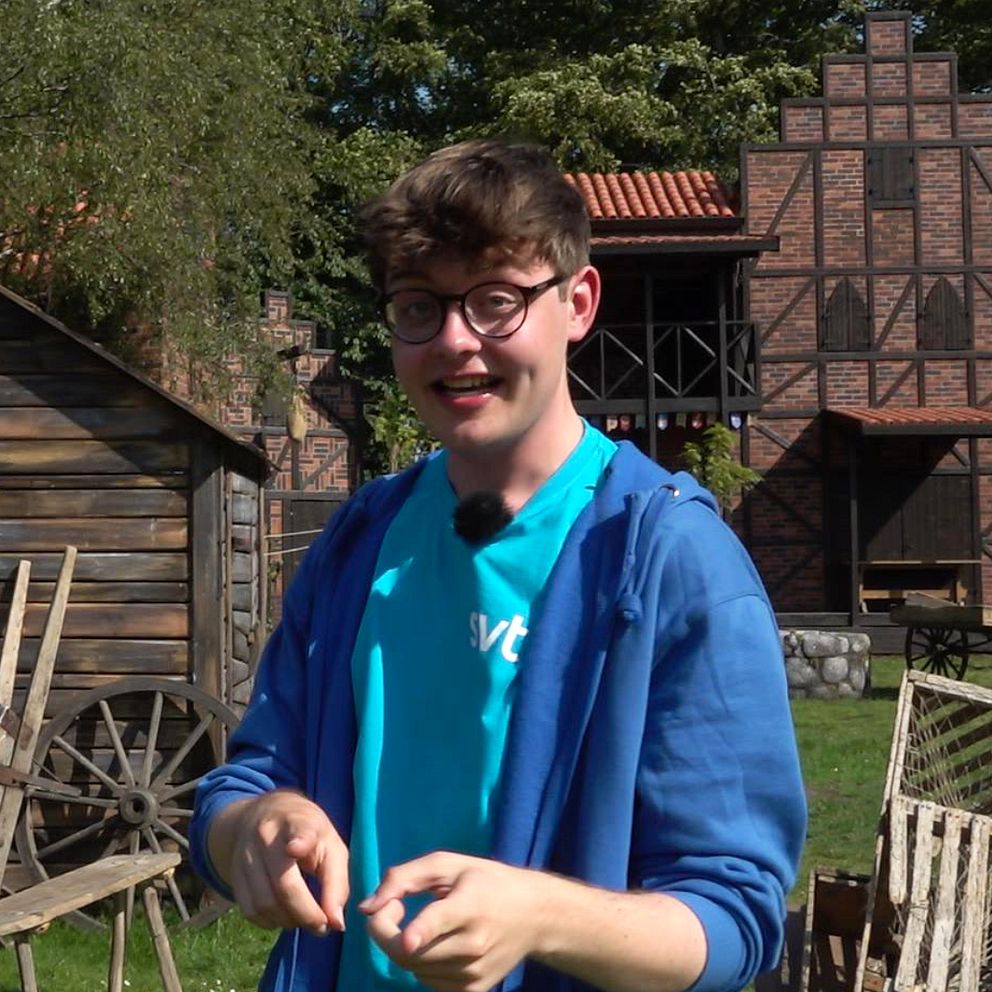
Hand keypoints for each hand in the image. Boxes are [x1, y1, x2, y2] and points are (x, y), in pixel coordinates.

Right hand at [212, 790, 348, 935]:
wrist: (267, 814)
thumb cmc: (309, 834)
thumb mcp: (331, 845)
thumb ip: (337, 882)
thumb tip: (336, 924)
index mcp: (298, 822)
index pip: (299, 830)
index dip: (299, 841)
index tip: (295, 848)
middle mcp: (267, 836)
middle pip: (283, 884)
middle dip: (306, 914)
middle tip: (322, 926)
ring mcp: (246, 855)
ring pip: (264, 903)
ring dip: (287, 922)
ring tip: (304, 920)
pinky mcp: (233, 874)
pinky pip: (249, 911)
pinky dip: (269, 922)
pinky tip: (283, 916)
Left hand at [359, 852, 545, 991]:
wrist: (533, 916)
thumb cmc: (486, 881)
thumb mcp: (448, 864)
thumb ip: (404, 878)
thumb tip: (367, 907)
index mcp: (470, 906)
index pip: (441, 922)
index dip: (421, 931)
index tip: (408, 936)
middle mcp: (473, 944)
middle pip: (411, 953)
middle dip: (386, 932)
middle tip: (393, 908)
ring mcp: (474, 973)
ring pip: (415, 969)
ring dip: (403, 946)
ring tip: (415, 923)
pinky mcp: (473, 991)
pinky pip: (428, 982)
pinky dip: (420, 963)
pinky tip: (432, 944)